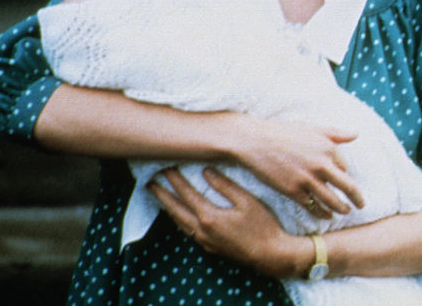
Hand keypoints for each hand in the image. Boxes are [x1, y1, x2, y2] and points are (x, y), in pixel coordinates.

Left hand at [149, 167, 309, 277]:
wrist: (271, 254)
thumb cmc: (263, 225)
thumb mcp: (247, 201)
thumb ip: (225, 186)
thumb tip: (206, 171)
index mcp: (210, 217)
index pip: (187, 194)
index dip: (175, 180)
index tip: (166, 167)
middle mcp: (203, 230)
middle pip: (177, 210)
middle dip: (163, 196)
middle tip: (151, 183)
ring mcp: (206, 241)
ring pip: (180, 223)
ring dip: (169, 209)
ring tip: (161, 198)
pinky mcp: (211, 248)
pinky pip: (188, 232)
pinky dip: (180, 221)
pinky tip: (181, 217)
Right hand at [223, 114, 364, 217]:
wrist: (255, 142)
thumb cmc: (283, 133)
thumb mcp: (312, 128)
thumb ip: (336, 133)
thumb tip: (357, 133)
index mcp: (328, 147)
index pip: (345, 167)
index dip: (344, 174)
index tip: (343, 179)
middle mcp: (321, 164)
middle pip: (347, 186)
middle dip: (357, 198)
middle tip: (361, 205)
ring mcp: (308, 179)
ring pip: (332, 200)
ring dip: (341, 208)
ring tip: (345, 212)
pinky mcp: (294, 191)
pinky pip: (313, 207)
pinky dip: (322, 213)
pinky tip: (326, 216)